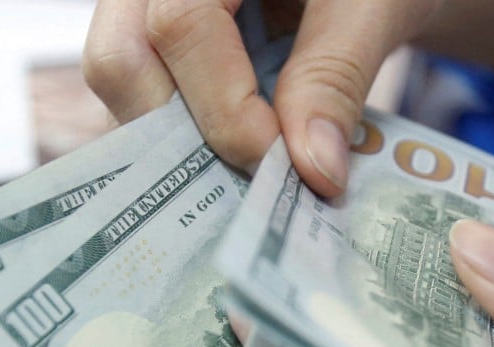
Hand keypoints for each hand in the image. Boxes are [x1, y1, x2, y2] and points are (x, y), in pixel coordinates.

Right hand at [82, 0, 440, 197]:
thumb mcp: (372, 5)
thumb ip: (336, 74)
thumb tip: (313, 170)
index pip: (178, 24)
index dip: (223, 105)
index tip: (279, 161)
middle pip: (121, 60)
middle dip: (181, 138)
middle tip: (253, 181)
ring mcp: (143, 16)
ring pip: (121, 89)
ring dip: (178, 147)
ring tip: (246, 176)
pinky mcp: (155, 56)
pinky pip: (141, 105)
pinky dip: (185, 143)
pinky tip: (235, 162)